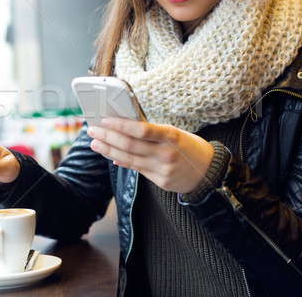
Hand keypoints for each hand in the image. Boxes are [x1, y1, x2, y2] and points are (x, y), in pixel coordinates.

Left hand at [87, 118, 213, 193]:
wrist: (209, 172)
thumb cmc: (189, 147)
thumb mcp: (175, 133)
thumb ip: (152, 132)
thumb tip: (125, 126)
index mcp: (171, 136)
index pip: (141, 129)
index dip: (120, 124)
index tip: (104, 119)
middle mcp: (166, 153)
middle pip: (129, 145)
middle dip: (107, 136)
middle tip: (92, 130)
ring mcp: (163, 169)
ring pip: (129, 159)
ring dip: (108, 150)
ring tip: (95, 143)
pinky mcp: (160, 181)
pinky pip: (136, 169)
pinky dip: (121, 162)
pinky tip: (110, 155)